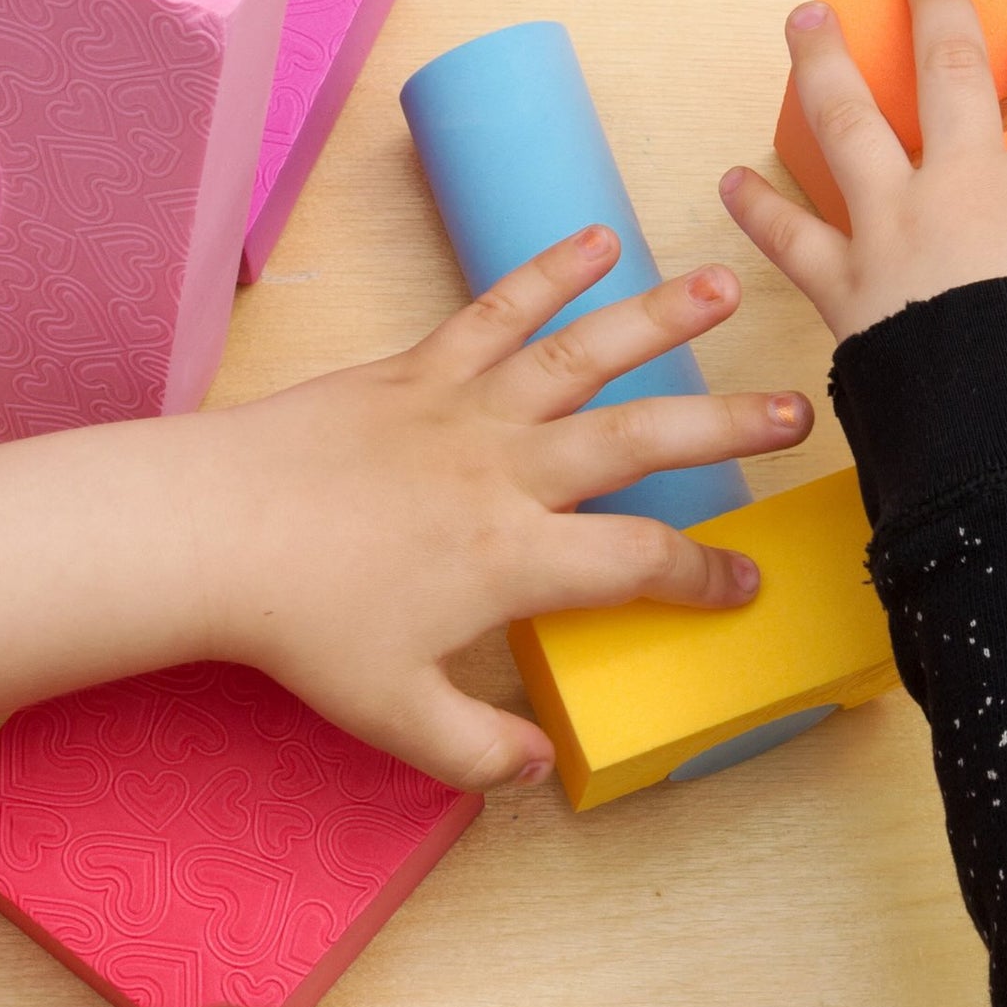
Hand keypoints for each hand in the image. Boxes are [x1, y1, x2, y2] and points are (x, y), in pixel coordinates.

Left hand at [187, 225, 812, 791]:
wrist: (208, 532)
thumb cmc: (298, 628)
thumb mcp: (391, 716)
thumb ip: (476, 749)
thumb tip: (540, 765)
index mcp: (512, 559)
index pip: (638, 564)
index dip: (705, 575)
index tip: (747, 582)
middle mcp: (506, 473)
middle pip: (640, 441)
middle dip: (729, 428)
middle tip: (798, 412)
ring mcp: (464, 410)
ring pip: (582, 356)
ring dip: (659, 320)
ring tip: (726, 289)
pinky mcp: (418, 368)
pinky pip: (495, 313)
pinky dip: (547, 274)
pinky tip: (596, 241)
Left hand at [720, 0, 1006, 338]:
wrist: (1004, 432)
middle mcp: (969, 187)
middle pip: (953, 71)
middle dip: (936, 10)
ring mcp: (899, 225)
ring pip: (853, 122)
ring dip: (825, 64)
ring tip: (807, 20)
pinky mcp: (846, 281)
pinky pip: (790, 236)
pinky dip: (757, 207)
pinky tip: (731, 180)